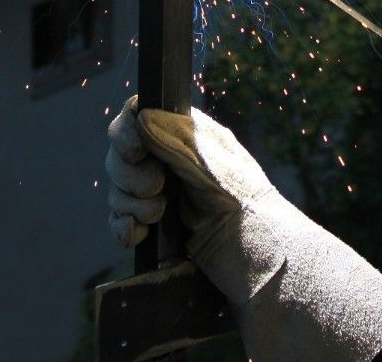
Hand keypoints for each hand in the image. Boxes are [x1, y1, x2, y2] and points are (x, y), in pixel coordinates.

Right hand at [105, 97, 381, 360]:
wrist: (262, 265)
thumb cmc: (251, 211)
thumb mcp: (217, 170)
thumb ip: (178, 143)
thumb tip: (142, 115)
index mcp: (189, 137)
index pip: (142, 116)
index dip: (128, 130)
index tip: (134, 149)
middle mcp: (171, 162)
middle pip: (122, 154)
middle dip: (130, 174)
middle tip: (157, 189)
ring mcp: (162, 195)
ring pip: (120, 188)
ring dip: (130, 202)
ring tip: (158, 216)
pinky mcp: (156, 228)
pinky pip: (122, 220)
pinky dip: (124, 227)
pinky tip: (139, 235)